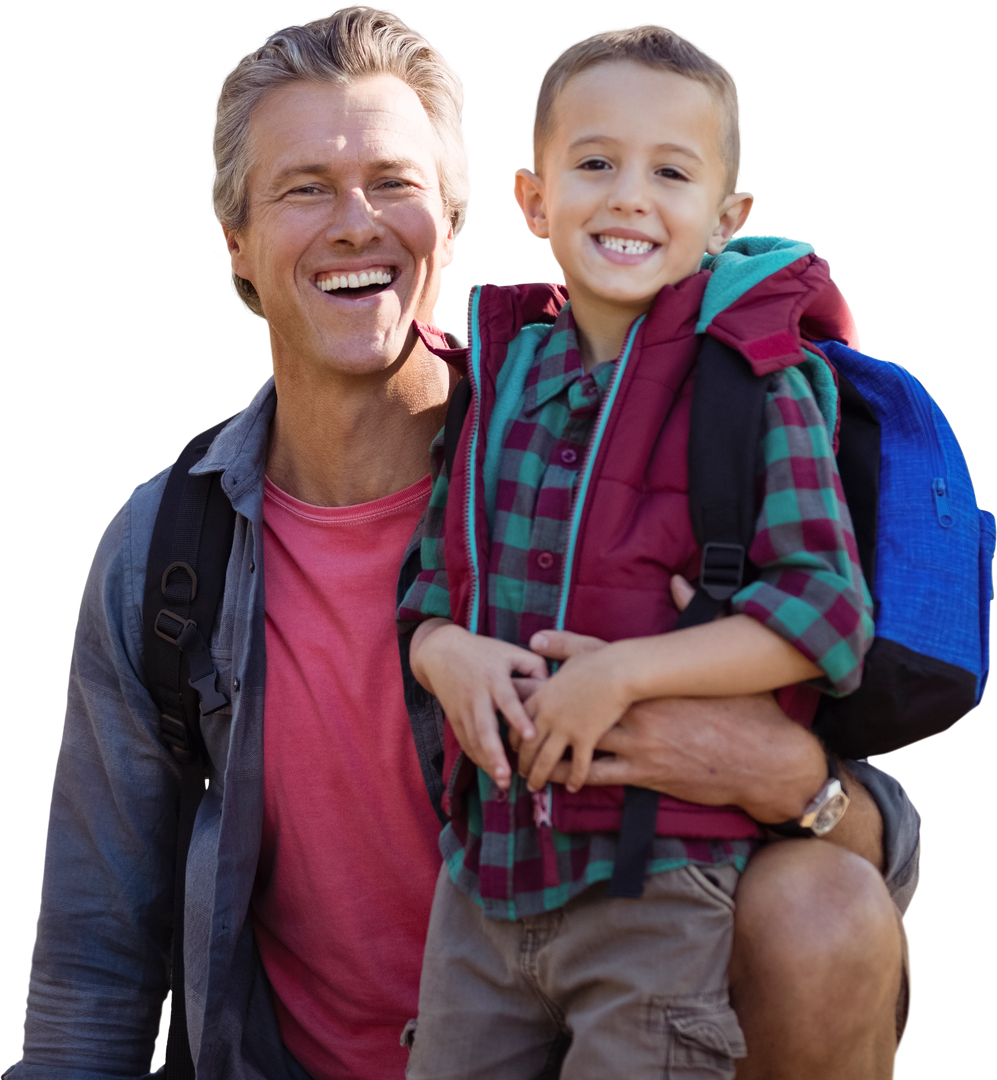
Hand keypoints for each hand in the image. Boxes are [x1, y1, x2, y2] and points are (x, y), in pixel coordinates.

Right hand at [410, 619, 547, 788]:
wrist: (441, 651)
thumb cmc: (483, 651)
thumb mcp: (509, 651)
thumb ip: (534, 665)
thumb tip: (550, 685)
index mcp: (494, 678)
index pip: (507, 700)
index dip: (519, 718)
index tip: (531, 736)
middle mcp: (477, 696)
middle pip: (484, 728)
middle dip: (495, 753)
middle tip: (508, 775)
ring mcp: (463, 709)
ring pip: (474, 740)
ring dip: (487, 762)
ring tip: (502, 782)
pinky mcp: (454, 718)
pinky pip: (465, 741)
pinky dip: (477, 757)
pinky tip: (491, 772)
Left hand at [516, 631, 628, 793]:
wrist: (620, 670)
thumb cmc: (600, 660)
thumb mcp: (573, 649)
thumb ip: (552, 646)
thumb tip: (535, 638)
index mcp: (542, 696)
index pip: (518, 723)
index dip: (515, 739)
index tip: (516, 749)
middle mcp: (547, 715)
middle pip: (527, 746)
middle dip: (522, 763)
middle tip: (521, 774)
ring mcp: (565, 728)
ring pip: (545, 760)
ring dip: (539, 776)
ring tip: (536, 786)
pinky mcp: (585, 738)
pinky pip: (576, 765)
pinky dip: (573, 778)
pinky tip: (573, 787)